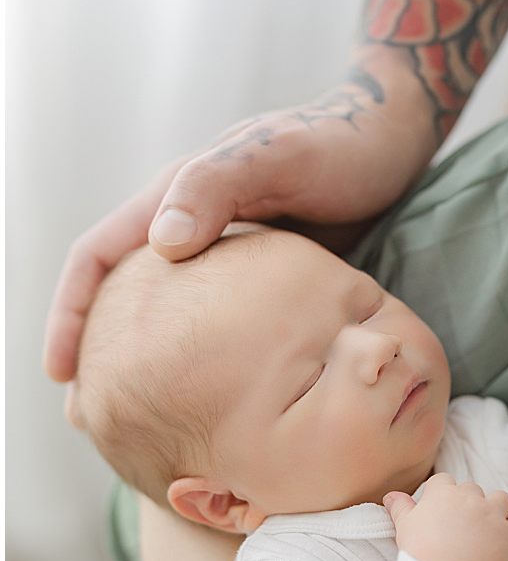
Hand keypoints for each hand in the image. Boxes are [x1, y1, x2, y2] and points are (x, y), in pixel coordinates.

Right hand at [44, 61, 437, 383]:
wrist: (392, 142)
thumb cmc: (337, 144)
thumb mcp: (278, 156)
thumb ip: (218, 188)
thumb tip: (161, 244)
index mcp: (177, 195)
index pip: (99, 256)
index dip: (72, 313)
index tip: (63, 372)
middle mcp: (192, 224)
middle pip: (125, 293)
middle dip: (102, 349)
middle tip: (93, 417)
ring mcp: (229, 251)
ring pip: (173, 312)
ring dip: (153, 358)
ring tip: (150, 418)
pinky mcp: (268, 275)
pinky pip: (224, 319)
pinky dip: (211, 355)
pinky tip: (223, 395)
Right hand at [384, 476, 507, 560]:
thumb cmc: (420, 556)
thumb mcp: (404, 528)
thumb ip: (400, 508)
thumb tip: (392, 495)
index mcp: (443, 494)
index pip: (444, 481)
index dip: (443, 494)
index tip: (441, 510)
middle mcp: (470, 498)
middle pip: (472, 490)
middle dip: (469, 503)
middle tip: (461, 526)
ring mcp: (493, 514)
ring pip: (500, 499)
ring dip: (496, 510)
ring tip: (486, 528)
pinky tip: (500, 545)